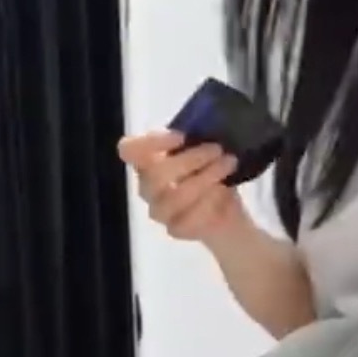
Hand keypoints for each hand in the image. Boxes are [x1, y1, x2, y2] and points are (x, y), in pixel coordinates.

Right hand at [118, 129, 243, 241]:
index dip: (152, 142)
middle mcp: (147, 187)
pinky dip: (212, 201)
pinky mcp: (175, 230)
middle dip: (191, 159)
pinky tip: (225, 192)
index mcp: (146, 162)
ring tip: (229, 165)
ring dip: (206, 177)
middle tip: (218, 149)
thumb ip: (195, 138)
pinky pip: (191, 217)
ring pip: (175, 196)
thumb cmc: (208, 172)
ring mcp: (158, 211)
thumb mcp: (202, 150)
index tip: (181, 137)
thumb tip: (208, 126)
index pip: (129, 150)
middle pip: (156, 173)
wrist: (224, 210)